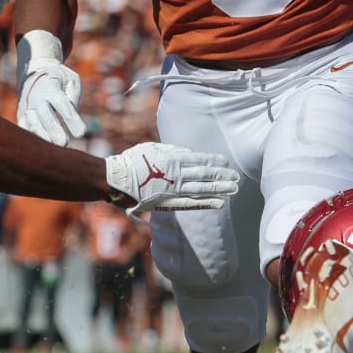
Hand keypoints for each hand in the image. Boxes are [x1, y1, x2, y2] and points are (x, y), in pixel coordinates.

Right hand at [15, 31, 84, 145]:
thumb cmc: (60, 80)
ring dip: (43, 137)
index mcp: (51, 85)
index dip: (71, 119)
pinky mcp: (21, 115)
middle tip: (64, 143)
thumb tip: (73, 117)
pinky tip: (44, 147)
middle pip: (44, 114)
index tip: (81, 133)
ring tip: (55, 150)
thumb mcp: (72, 80)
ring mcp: (26, 105)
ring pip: (31, 123)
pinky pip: (24, 128)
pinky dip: (32, 138)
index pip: (61, 103)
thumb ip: (74, 96)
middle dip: (53, 130)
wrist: (34, 72)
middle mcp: (36, 96)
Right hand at [104, 142, 239, 214]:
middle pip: (204, 175)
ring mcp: (173, 190)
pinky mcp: (167, 202)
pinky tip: (219, 203)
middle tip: (237, 177)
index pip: (199, 160)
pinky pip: (190, 203)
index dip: (214, 161)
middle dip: (222, 175)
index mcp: (172, 159)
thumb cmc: (131, 162)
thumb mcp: (152, 149)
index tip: (226, 162)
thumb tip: (189, 152)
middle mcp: (176, 175)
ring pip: (201, 189)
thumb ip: (172, 150)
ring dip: (219, 189)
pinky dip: (205, 203)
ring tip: (234, 189)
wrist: (115, 180)